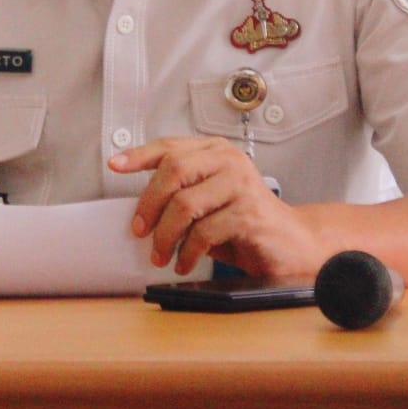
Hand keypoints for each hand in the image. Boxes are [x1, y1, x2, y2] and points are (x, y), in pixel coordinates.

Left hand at [109, 137, 319, 277]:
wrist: (292, 242)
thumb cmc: (246, 222)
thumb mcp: (210, 201)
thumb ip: (183, 193)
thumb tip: (141, 209)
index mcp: (217, 152)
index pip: (170, 146)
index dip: (139, 155)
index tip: (115, 164)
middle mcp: (229, 161)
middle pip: (173, 170)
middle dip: (149, 204)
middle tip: (139, 230)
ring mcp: (241, 185)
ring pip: (185, 204)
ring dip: (166, 235)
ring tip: (161, 254)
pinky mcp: (248, 214)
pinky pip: (204, 232)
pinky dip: (188, 252)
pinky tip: (185, 262)